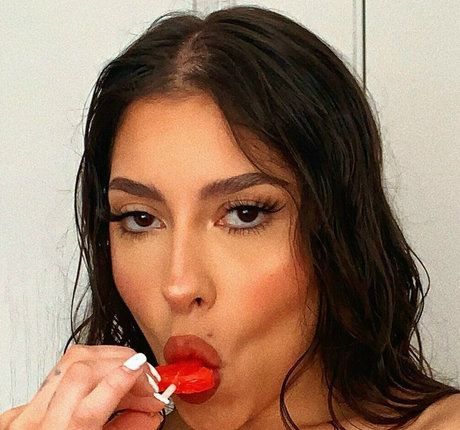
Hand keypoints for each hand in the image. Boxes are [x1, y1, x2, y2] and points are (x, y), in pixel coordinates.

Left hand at [0, 345, 169, 428]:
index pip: (88, 406)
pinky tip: (107, 378)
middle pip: (80, 370)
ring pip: (70, 361)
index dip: (121, 380)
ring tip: (132, 375)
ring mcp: (24, 413)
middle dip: (122, 363)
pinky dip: (92, 369)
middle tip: (146, 379)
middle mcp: (34, 427)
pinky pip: (61, 371)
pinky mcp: (24, 405)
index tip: (143, 370)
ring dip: (110, 361)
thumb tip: (152, 410)